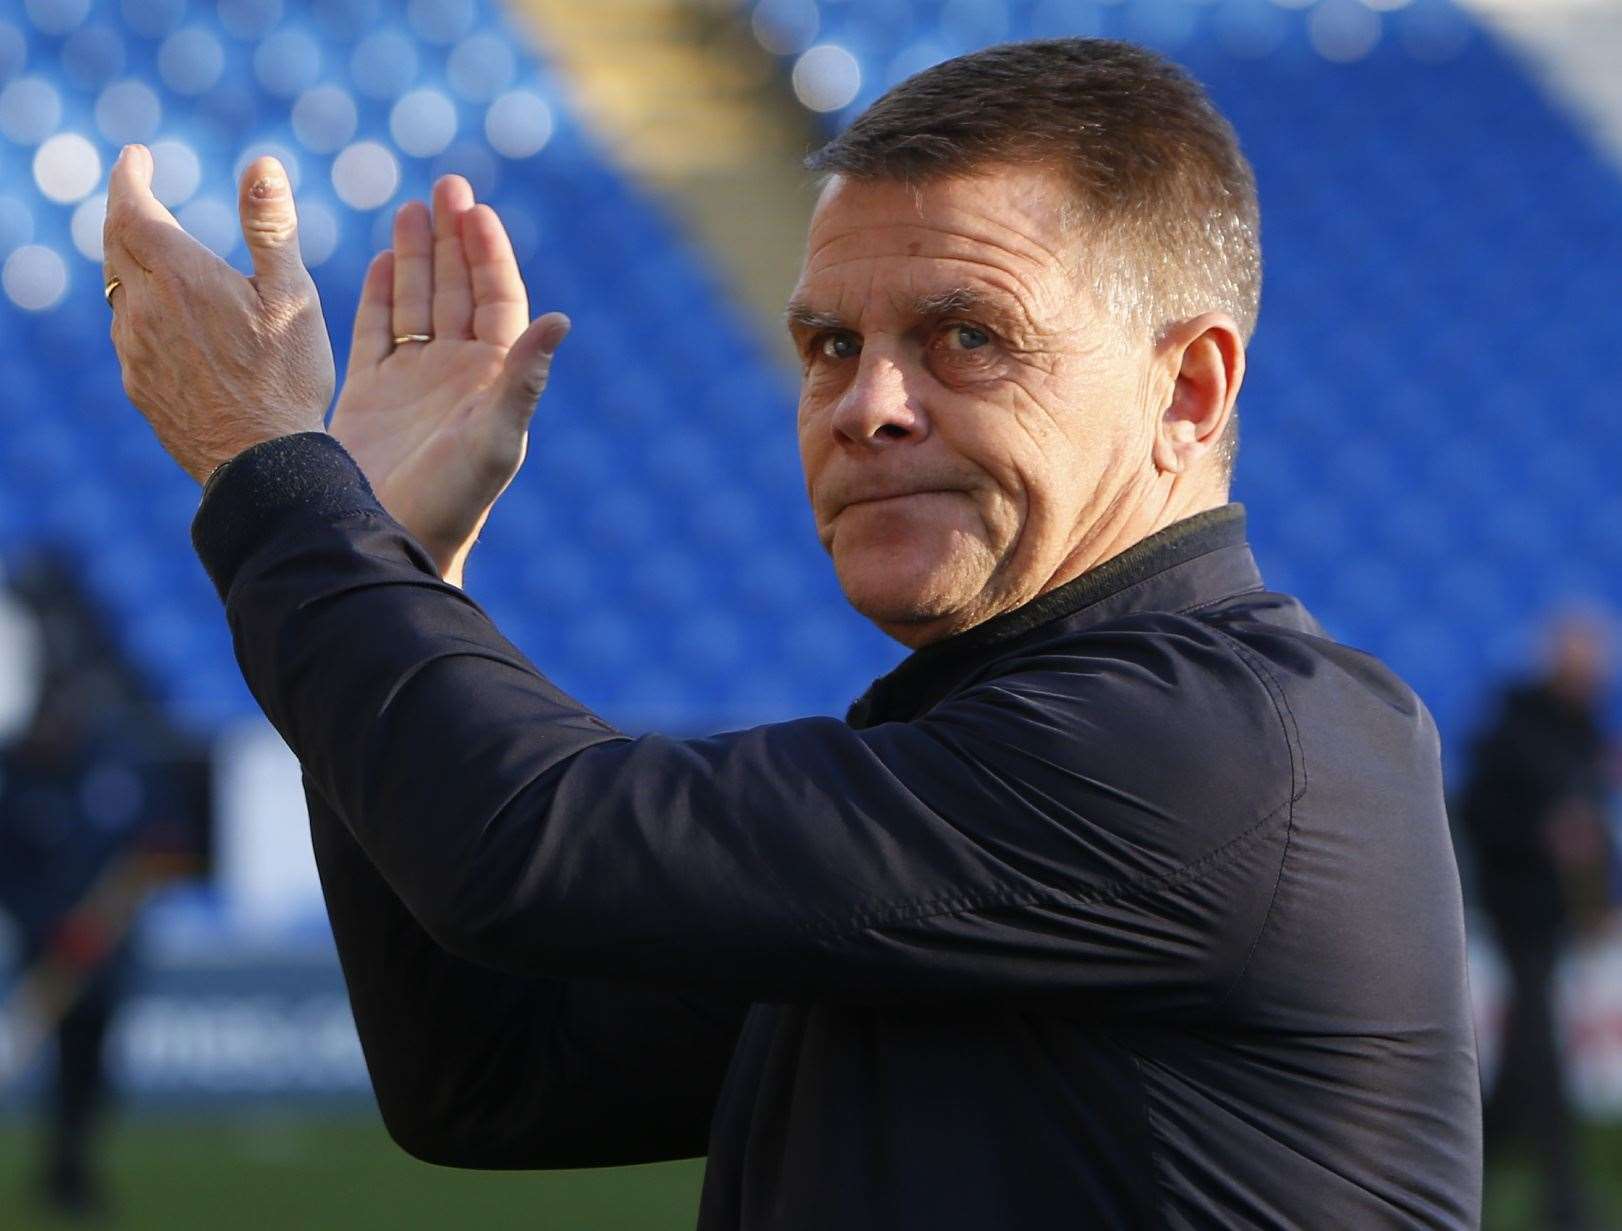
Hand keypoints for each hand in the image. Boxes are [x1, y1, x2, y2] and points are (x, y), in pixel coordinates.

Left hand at [104, 146, 334, 481]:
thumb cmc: (285, 379)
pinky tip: (168, 324)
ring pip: (119, 290)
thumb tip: (262, 163)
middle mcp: (143, 308)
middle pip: (115, 245)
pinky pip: (128, 333)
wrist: (260, 463)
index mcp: (178, 275)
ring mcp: (135, 350)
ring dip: (132, 264)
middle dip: (127, 214)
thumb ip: (272, 227)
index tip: (137, 158)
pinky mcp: (139, 385)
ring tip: (157, 259)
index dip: (129, 177)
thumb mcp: (292, 296)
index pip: (131, 208)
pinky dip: (140, 310)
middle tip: (141, 197)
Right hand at [328, 176, 569, 586]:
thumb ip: (525, 379)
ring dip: (418, 257)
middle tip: (446, 185)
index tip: (476, 210)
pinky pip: (378, 331)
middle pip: (458, 291)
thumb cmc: (452, 501)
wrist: (393, 542)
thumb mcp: (494, 439)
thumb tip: (563, 320)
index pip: (496, 300)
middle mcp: (457, 375)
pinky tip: (384, 259)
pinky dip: (381, 295)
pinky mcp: (372, 394)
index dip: (488, 254)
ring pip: (418, 303)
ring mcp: (413, 382)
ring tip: (411, 208)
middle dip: (453, 239)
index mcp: (491, 379)